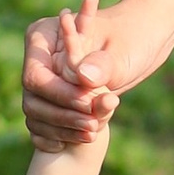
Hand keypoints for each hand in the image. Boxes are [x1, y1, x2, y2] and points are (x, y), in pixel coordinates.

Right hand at [20, 0, 173, 150]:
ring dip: (62, 129)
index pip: (36, 76)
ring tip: (94, 132)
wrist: (141, 44)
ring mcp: (41, 80)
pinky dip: (57, 136)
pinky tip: (79, 138)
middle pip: (32, 99)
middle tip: (94, 124)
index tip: (89, 105)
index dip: (60, 95)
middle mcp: (37, 58)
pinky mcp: (49, 99)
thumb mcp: (122, 50)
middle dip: (63, 115)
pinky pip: (40, 125)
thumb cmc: (132, 39)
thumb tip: (84, 77)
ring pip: (35, 114)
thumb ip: (103, 64)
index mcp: (43, 35)